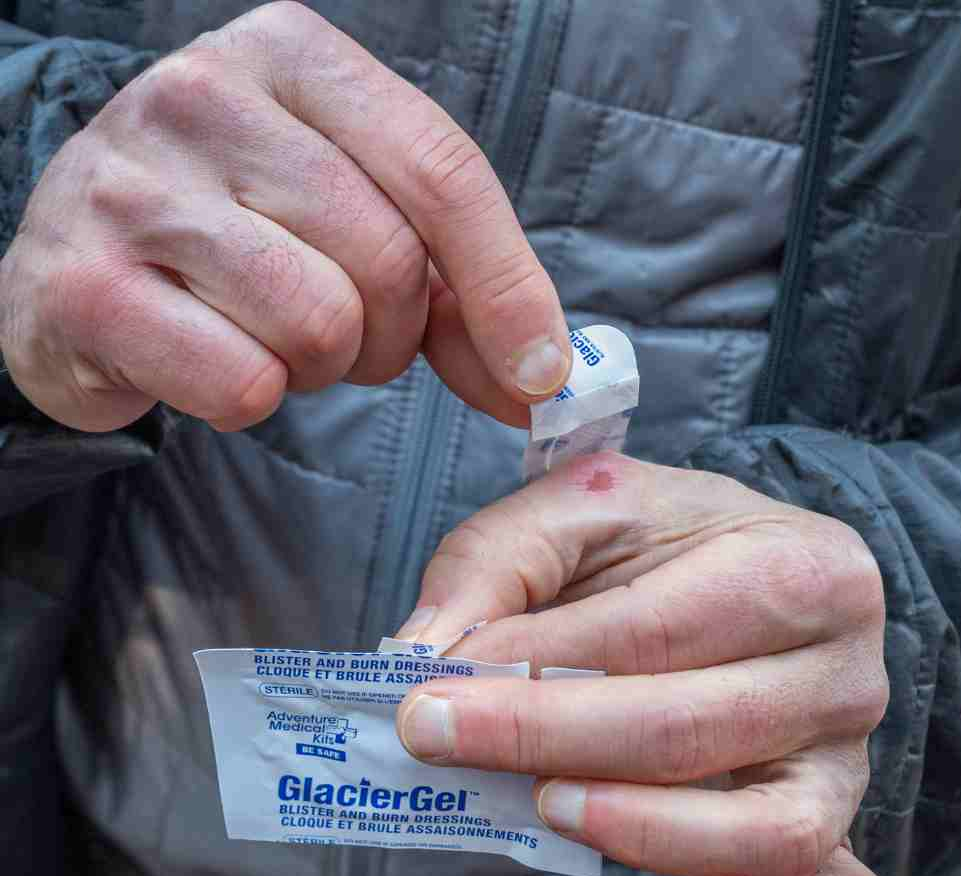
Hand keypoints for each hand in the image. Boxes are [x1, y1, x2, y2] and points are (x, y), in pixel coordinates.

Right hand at [0, 2, 569, 431]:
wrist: (81, 270)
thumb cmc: (241, 241)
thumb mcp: (355, 223)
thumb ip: (456, 290)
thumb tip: (543, 379)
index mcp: (291, 56)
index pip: (443, 171)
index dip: (508, 288)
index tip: (540, 374)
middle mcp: (204, 95)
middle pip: (387, 261)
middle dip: (388, 335)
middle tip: (343, 334)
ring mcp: (133, 186)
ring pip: (318, 324)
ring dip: (318, 366)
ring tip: (268, 337)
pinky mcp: (85, 286)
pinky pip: (243, 382)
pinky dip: (248, 399)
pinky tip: (208, 360)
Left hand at [394, 452, 898, 875]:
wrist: (744, 563)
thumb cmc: (664, 536)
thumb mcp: (581, 505)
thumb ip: (499, 561)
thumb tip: (420, 653)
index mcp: (797, 563)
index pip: (654, 630)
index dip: (535, 663)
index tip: (432, 687)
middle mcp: (841, 668)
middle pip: (692, 728)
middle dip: (547, 738)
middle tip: (441, 738)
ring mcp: (846, 758)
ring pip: (760, 827)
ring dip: (638, 829)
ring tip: (542, 805)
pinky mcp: (832, 824)